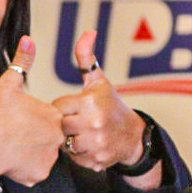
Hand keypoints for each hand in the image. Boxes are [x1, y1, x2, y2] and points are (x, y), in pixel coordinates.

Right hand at [0, 36, 64, 185]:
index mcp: (53, 116)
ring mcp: (50, 158)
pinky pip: (36, 171)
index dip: (33, 119)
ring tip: (13, 147)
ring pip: (43, 155)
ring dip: (31, 153)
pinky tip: (13, 161)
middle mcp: (58, 137)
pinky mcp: (41, 174)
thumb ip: (22, 62)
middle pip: (48, 138)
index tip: (20, 120)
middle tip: (15, 135)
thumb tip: (28, 40)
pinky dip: (26, 169)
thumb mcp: (9, 84)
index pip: (49, 119)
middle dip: (34, 137)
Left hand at [51, 30, 146, 172]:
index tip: (75, 107)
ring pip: (66, 144)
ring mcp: (96, 143)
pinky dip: (78, 154)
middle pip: (60, 126)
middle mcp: (94, 123)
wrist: (133, 136)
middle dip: (66, 124)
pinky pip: (75, 158)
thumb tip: (88, 32)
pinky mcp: (96, 160)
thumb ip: (86, 57)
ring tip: (82, 132)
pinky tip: (88, 144)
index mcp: (91, 102)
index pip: (58, 106)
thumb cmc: (112, 105)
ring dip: (71, 140)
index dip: (64, 108)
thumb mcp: (99, 81)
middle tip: (77, 121)